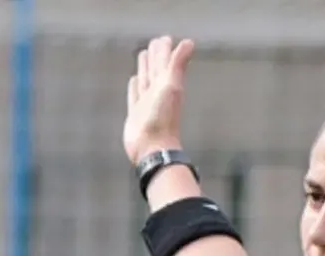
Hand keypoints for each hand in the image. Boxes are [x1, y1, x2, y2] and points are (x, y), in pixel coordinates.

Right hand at [123, 36, 195, 164]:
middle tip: (156, 42)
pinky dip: (134, 86)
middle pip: (156, 69)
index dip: (165, 50)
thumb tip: (189, 42)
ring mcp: (146, 103)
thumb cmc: (162, 118)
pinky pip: (135, 95)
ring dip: (145, 68)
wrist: (152, 147)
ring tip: (144, 56)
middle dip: (156, 56)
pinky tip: (134, 80)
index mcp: (168, 84)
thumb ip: (178, 64)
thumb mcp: (171, 86)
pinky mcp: (135, 113)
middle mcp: (158, 92)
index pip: (165, 62)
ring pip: (145, 80)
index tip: (165, 38)